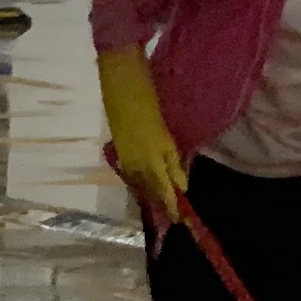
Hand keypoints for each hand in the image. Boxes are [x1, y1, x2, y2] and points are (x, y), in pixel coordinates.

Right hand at [95, 48, 186, 217]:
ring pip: (139, 184)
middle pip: (150, 192)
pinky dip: (140, 182)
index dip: (173, 207)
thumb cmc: (147, 100)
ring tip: (160, 203)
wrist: (119, 80)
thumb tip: (181, 185)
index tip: (181, 220)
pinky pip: (131, 174)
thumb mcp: (165, 133)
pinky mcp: (119, 150)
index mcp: (150, 159)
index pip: (164, 191)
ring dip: (150, 194)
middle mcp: (136, 164)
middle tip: (174, 216)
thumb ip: (172, 160)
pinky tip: (145, 182)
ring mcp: (125, 158)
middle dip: (161, 204)